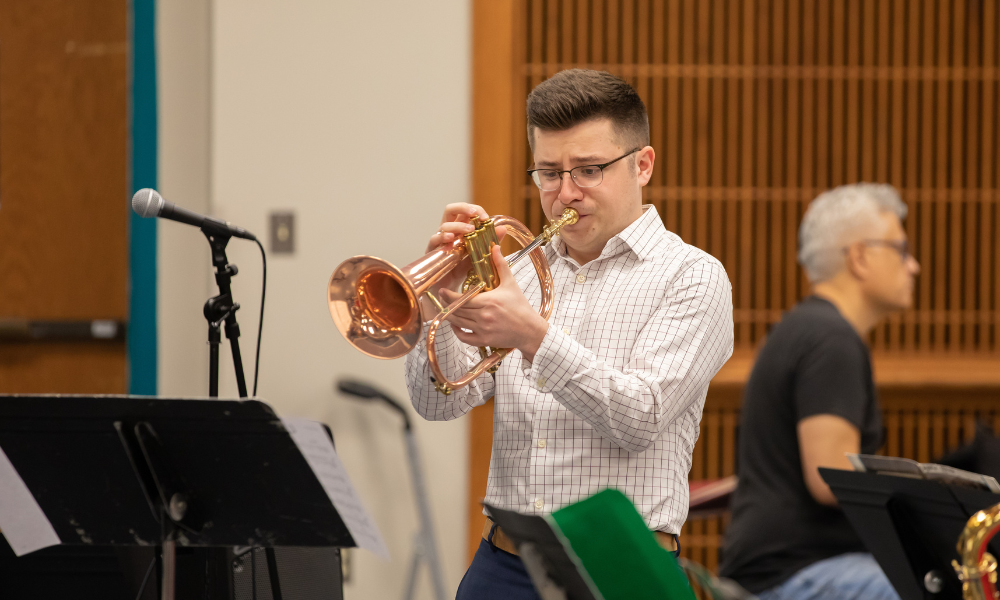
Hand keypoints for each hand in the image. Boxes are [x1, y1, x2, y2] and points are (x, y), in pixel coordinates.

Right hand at [420, 203, 505, 318]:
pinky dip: (442, 238)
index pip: (465, 211)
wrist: (448, 288)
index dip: (475, 210)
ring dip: (458, 225)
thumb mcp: (478, 254)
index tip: (485, 218)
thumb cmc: (461, 268)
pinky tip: (451, 240)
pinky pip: (434, 240)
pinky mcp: (432, 252)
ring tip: (469, 230)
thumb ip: (489, 242)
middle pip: (451, 210)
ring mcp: (439, 241)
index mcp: (459, 229)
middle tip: (474, 213)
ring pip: (444, 225)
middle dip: (463, 207)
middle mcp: (448, 232)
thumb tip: (503, 229)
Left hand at [439, 245, 547, 360]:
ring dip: (450, 316)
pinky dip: (457, 332)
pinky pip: (464, 338)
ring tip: (446, 310)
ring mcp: (483, 330)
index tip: (442, 291)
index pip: (462, 298)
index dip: (448, 296)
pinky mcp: (484, 341)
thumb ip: (501, 265)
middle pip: (457, 310)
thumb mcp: (511, 284)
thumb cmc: (521, 306)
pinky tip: (456, 325)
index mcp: (489, 301)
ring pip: (458, 323)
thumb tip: (495, 247)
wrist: (530, 330)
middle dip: (447, 305)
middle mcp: (484, 316)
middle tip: (441, 299)